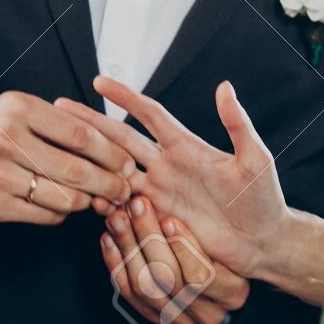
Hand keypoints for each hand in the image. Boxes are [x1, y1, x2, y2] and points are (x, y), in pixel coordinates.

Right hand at [0, 91, 135, 225]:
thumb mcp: (8, 108)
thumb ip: (51, 121)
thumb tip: (103, 140)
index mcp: (18, 110)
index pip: (81, 134)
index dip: (111, 152)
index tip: (126, 161)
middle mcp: (9, 140)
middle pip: (78, 169)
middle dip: (110, 183)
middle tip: (124, 188)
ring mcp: (0, 175)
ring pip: (64, 197)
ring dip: (88, 201)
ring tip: (97, 199)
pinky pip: (44, 214)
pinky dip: (61, 213)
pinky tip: (64, 206)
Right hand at [56, 77, 286, 277]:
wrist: (262, 242)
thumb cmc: (263, 199)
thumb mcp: (255, 159)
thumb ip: (237, 124)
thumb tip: (225, 87)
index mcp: (187, 146)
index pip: (149, 114)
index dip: (125, 96)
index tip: (100, 81)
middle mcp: (167, 165)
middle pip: (120, 137)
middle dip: (91, 122)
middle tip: (61, 108)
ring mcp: (159, 191)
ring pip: (115, 169)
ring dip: (89, 157)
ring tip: (59, 146)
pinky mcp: (157, 217)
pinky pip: (123, 204)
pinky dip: (102, 196)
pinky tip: (81, 191)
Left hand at [100, 196, 249, 323]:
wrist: (212, 277)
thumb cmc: (225, 248)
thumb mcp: (230, 235)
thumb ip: (217, 219)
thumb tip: (216, 180)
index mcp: (232, 293)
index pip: (206, 277)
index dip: (185, 249)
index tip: (170, 221)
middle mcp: (206, 312)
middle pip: (171, 280)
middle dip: (150, 239)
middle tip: (137, 207)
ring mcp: (177, 317)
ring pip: (146, 287)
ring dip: (128, 247)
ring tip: (118, 217)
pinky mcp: (152, 315)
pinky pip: (128, 292)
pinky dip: (115, 262)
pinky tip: (108, 238)